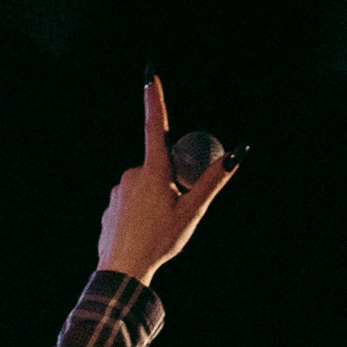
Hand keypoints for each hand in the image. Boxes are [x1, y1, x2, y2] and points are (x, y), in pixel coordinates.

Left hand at [96, 77, 234, 286]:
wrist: (123, 271)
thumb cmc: (160, 241)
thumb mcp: (192, 211)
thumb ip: (213, 182)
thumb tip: (237, 155)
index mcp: (152, 171)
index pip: (155, 126)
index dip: (154, 99)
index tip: (149, 75)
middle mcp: (130, 175)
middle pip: (157, 169)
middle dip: (169, 185)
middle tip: (173, 213)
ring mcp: (117, 192)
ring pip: (143, 188)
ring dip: (154, 201)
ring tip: (156, 228)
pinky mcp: (109, 208)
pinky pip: (130, 205)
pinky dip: (140, 215)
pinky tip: (142, 234)